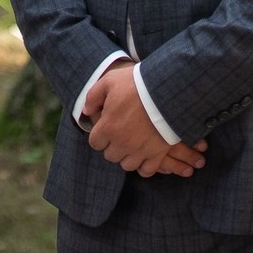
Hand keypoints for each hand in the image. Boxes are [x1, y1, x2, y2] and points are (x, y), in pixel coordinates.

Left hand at [82, 62, 206, 177]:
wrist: (166, 91)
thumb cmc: (136, 84)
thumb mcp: (110, 81)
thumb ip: (93, 96)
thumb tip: (86, 111)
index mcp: (108, 127)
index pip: (95, 143)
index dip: (99, 136)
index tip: (106, 128)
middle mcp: (121, 143)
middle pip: (110, 155)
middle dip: (113, 146)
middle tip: (121, 134)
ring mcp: (139, 151)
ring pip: (126, 165)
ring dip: (127, 156)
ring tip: (133, 144)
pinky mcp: (157, 154)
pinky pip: (146, 171)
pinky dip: (144, 166)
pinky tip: (144, 155)